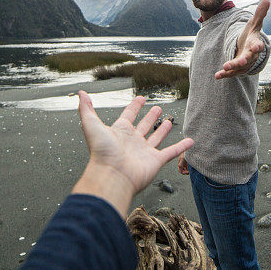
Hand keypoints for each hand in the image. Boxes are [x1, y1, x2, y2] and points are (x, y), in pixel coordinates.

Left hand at [72, 91, 193, 217]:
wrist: (111, 176)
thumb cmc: (101, 152)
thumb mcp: (91, 125)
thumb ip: (86, 109)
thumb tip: (80, 93)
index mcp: (119, 131)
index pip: (128, 115)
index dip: (134, 106)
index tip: (141, 99)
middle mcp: (132, 141)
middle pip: (143, 126)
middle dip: (149, 117)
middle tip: (157, 108)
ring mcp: (144, 152)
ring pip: (155, 138)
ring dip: (162, 130)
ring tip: (169, 121)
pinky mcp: (155, 161)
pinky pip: (171, 152)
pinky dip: (181, 147)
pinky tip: (190, 141)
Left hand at [215, 0, 268, 78]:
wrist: (248, 50)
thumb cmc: (251, 36)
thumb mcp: (254, 24)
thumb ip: (259, 14)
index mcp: (255, 45)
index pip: (258, 46)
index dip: (258, 47)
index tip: (258, 47)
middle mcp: (251, 56)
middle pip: (248, 59)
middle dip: (243, 60)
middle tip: (239, 62)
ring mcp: (244, 64)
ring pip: (239, 67)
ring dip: (232, 67)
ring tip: (224, 68)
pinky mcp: (236, 69)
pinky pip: (230, 73)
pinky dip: (224, 74)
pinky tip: (217, 76)